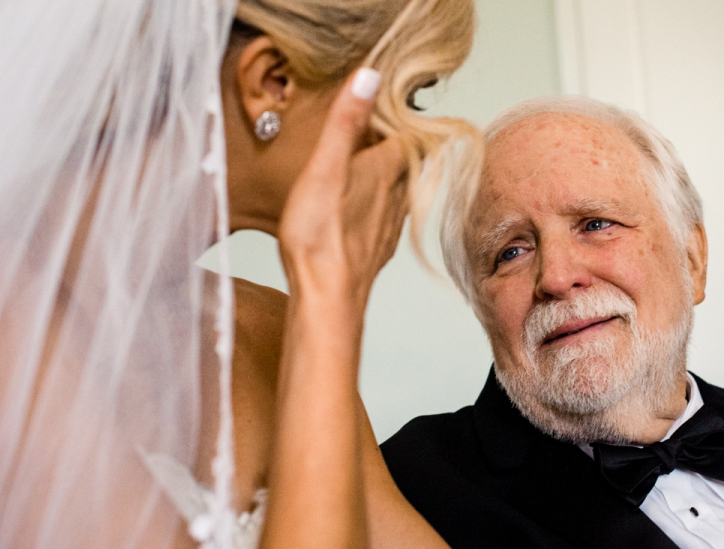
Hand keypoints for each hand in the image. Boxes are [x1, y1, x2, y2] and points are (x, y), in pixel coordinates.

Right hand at [278, 68, 409, 306]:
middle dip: (387, 146)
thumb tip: (369, 76)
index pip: (404, 134)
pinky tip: (355, 211)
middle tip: (366, 134)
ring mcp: (387, 226)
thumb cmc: (320, 235)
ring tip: (359, 167)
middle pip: (402, 162)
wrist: (327, 296)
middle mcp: (394, 197)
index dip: (392, 120)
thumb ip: (345, 122)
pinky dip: (373, 207)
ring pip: (395, 192)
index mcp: (383, 171)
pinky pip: (382, 218)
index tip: (378, 108)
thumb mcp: (324, 167)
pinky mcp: (375, 250)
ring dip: (381, 177)